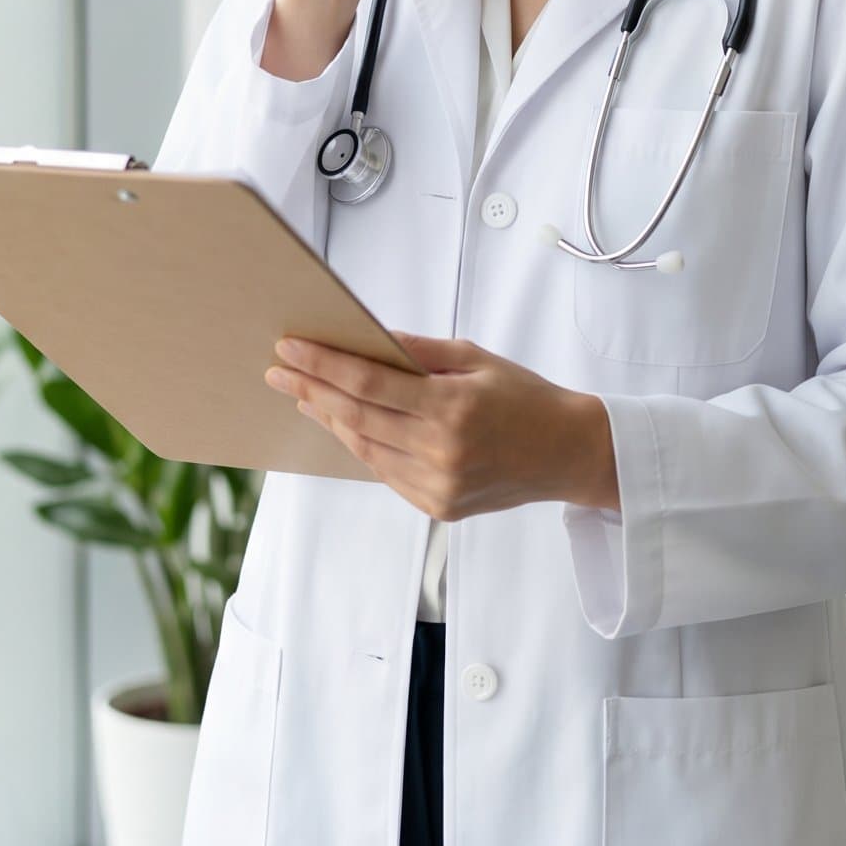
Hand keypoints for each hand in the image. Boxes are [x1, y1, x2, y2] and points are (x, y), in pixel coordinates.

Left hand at [262, 330, 618, 518]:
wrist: (567, 452)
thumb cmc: (525, 397)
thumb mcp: (477, 358)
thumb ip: (420, 351)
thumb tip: (370, 338)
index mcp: (452, 406)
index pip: (369, 382)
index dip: (323, 365)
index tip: (289, 349)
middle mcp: (441, 450)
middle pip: (356, 416)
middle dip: (311, 390)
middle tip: (278, 370)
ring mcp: (438, 485)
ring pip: (364, 449)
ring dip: (329, 420)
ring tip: (303, 395)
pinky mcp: (438, 507)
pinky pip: (385, 472)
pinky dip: (361, 445)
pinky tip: (344, 424)